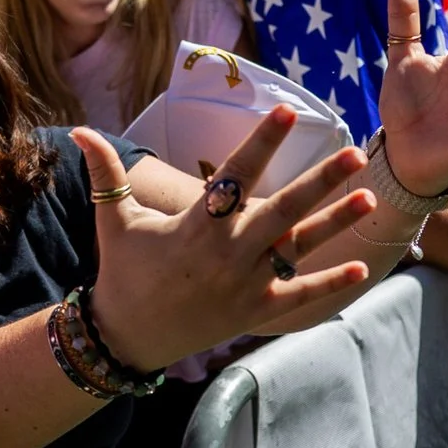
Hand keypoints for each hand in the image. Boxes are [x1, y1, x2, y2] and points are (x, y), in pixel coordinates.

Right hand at [75, 108, 375, 372]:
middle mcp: (227, 253)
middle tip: (352, 153)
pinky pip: (297, 296)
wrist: (128, 336)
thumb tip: (79, 130)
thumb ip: (105, 175)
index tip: (288, 112)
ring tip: (368, 196)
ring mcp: (245, 284)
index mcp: (197, 225)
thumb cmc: (124, 272)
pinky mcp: (255, 311)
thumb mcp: (115, 221)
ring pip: (298, 249)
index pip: (236, 174)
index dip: (262, 142)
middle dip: (319, 180)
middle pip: (281, 210)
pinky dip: (328, 284)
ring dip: (335, 223)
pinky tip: (360, 267)